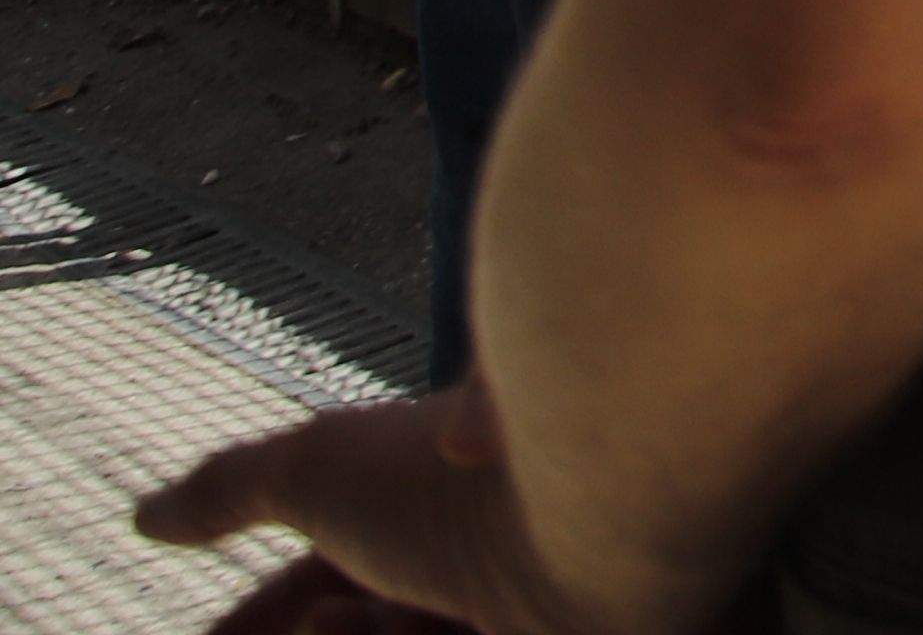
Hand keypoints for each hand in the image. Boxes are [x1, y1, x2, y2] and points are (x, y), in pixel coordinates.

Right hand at [141, 383, 620, 634]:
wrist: (609, 499)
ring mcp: (538, 608)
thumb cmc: (461, 475)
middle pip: (378, 620)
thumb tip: (148, 515)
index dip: (267, 617)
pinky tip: (387, 624)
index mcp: (450, 504)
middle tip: (307, 627)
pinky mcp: (577, 632)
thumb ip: (235, 488)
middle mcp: (499, 555)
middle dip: (312, 627)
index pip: (335, 577)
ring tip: (349, 620)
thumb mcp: (319, 467)